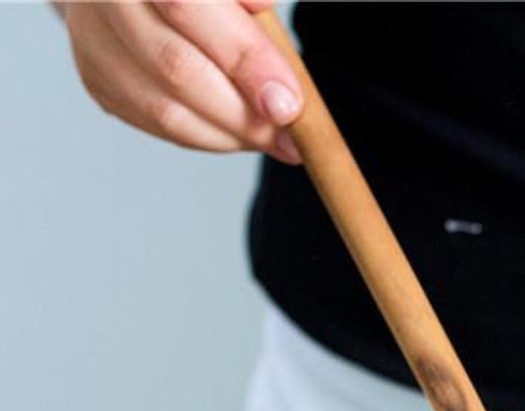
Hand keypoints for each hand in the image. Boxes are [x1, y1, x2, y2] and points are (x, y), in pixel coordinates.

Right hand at [58, 0, 302, 163]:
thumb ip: (246, 3)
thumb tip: (263, 11)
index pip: (186, 7)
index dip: (244, 59)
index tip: (288, 103)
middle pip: (176, 67)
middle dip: (243, 113)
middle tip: (289, 136)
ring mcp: (92, 40)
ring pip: (164, 110)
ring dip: (228, 134)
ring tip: (271, 139)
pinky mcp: (96, 78)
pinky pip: (157, 124)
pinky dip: (207, 135)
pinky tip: (236, 133)